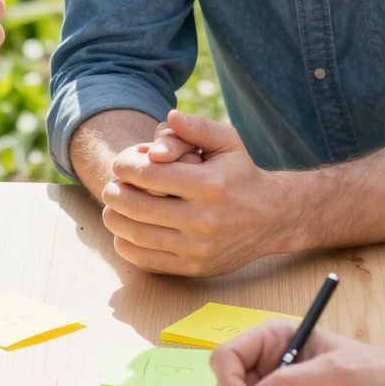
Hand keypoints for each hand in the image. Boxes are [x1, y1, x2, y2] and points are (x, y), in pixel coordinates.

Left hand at [101, 108, 284, 275]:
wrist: (271, 219)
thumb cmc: (241, 174)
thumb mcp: (228, 142)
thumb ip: (198, 127)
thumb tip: (170, 116)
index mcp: (209, 185)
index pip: (147, 174)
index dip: (124, 166)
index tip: (122, 163)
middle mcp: (203, 219)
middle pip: (134, 205)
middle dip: (114, 191)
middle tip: (113, 185)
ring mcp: (197, 248)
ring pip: (134, 234)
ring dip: (114, 217)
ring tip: (115, 205)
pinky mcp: (193, 268)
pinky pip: (144, 259)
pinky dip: (126, 243)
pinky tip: (127, 229)